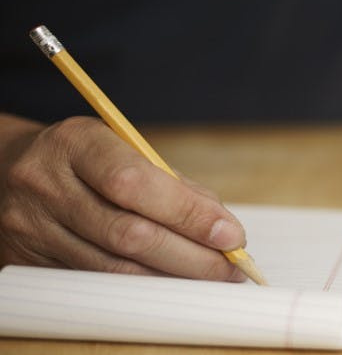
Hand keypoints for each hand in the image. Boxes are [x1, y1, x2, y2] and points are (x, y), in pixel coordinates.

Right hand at [0, 115, 247, 280]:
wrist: (7, 168)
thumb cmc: (85, 160)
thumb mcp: (124, 150)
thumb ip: (173, 185)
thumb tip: (221, 227)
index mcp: (76, 143)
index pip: (136, 183)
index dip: (188, 214)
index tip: (231, 236)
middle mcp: (46, 184)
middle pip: (128, 233)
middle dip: (192, 256)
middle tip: (231, 268)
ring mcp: (31, 226)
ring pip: (113, 267)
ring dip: (172, 277)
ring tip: (210, 279)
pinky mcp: (26, 260)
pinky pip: (94, 282)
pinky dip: (141, 286)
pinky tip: (169, 282)